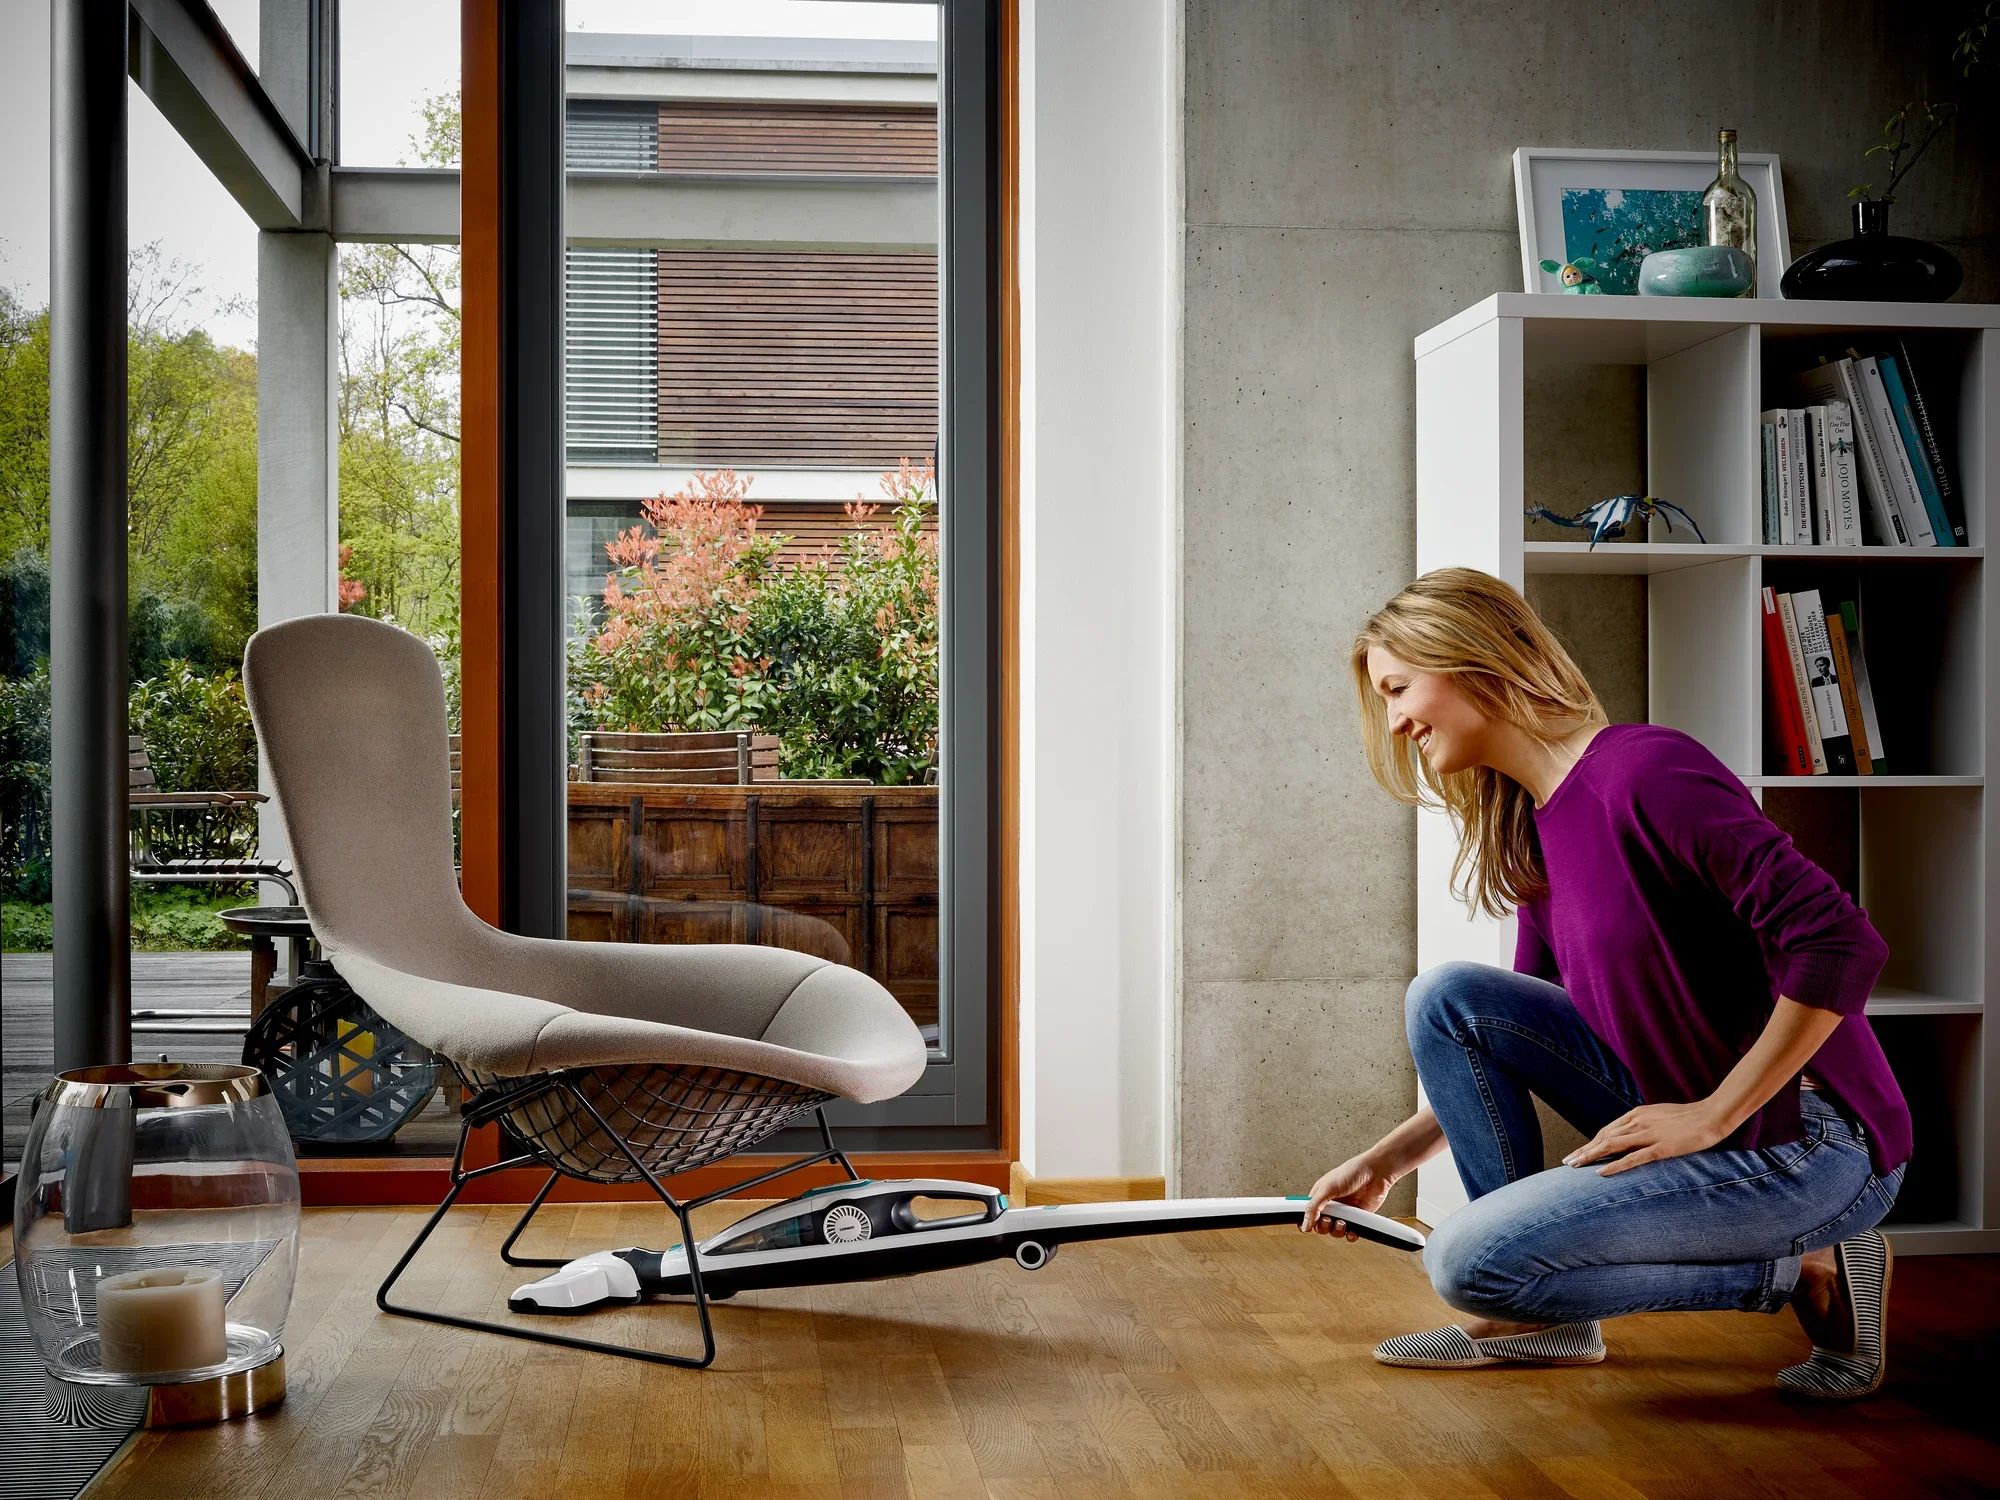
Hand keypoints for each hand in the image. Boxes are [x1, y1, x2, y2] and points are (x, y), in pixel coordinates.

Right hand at [1300, 1155, 1393, 1239]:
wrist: (1376, 1173)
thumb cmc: (1352, 1172)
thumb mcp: (1327, 1188)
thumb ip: (1314, 1207)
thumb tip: (1304, 1224)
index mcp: (1320, 1196)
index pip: (1308, 1213)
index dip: (1306, 1221)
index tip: (1307, 1226)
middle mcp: (1332, 1205)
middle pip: (1320, 1225)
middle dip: (1323, 1227)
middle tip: (1329, 1220)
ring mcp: (1345, 1213)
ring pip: (1335, 1231)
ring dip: (1337, 1231)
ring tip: (1343, 1222)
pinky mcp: (1358, 1218)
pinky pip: (1351, 1233)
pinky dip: (1350, 1235)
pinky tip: (1352, 1230)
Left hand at [1564, 1101, 1729, 1175]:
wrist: (1712, 1114)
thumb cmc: (1689, 1117)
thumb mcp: (1659, 1116)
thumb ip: (1643, 1125)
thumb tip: (1630, 1136)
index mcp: (1637, 1114)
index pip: (1607, 1131)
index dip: (1590, 1142)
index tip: (1578, 1152)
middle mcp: (1638, 1122)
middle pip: (1603, 1138)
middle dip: (1584, 1150)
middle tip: (1567, 1161)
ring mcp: (1649, 1135)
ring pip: (1612, 1146)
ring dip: (1591, 1156)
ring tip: (1575, 1166)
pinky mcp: (1661, 1148)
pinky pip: (1633, 1158)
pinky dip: (1615, 1165)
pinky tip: (1601, 1172)